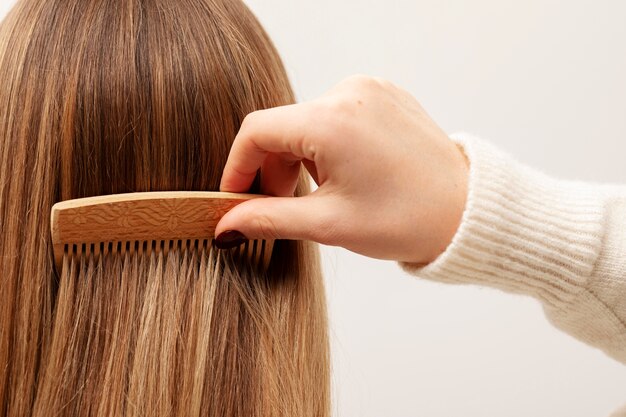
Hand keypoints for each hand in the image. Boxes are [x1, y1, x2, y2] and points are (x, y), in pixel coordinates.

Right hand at [215, 75, 468, 263]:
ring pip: (307, 121)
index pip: (257, 132)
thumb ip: (268, 219)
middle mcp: (348, 94)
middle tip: (281, 206)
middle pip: (282, 126)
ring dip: (300, 158)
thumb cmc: (408, 220)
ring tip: (322, 193)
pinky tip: (345, 174)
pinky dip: (325, 144)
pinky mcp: (384, 95)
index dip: (238, 167)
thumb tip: (225, 224)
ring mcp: (369, 89)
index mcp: (331, 121)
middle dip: (272, 168)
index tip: (237, 198)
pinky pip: (335, 115)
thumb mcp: (329, 224)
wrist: (468, 211)